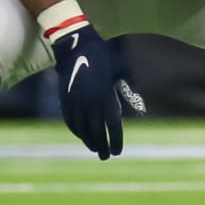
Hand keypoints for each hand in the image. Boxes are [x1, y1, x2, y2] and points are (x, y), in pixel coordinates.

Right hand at [47, 20, 140, 159]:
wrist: (77, 48)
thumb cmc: (102, 57)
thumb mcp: (116, 74)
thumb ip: (124, 91)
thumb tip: (139, 109)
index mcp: (104, 96)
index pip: (111, 125)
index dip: (115, 139)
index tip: (118, 151)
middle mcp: (89, 103)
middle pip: (96, 131)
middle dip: (103, 146)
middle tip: (107, 157)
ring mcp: (75, 102)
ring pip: (82, 129)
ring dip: (89, 141)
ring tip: (96, 150)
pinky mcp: (65, 100)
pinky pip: (70, 121)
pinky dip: (77, 131)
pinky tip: (82, 137)